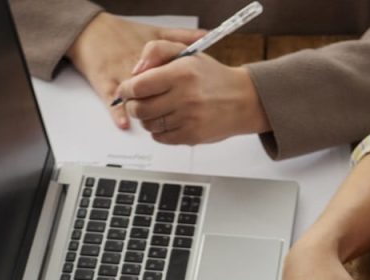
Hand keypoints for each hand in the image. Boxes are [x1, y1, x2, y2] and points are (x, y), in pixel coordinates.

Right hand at [68, 14, 204, 129]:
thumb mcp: (157, 31)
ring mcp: (118, 75)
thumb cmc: (126, 33)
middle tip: (173, 116)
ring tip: (151, 123)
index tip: (191, 98)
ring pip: (132, 97)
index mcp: (152, 54)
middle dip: (163, 105)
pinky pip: (110, 100)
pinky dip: (116, 112)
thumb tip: (206, 34)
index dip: (180, 88)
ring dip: (141, 113)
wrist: (94, 31)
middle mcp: (135, 64)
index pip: (169, 73)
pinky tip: (124, 124)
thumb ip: (182, 35)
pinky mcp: (103, 83)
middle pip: (152, 89)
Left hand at [115, 41, 269, 144]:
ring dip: (147, 118)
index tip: (126, 90)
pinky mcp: (191, 136)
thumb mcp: (186, 53)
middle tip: (139, 101)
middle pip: (139, 109)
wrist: (242, 99)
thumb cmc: (211, 77)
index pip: (138, 86)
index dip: (126, 89)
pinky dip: (159, 131)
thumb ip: (157, 52)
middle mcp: (185, 96)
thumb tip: (135, 72)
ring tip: (158, 109)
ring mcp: (189, 119)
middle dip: (134, 105)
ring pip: (148, 125)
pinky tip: (169, 120)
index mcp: (182, 72)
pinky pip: (160, 138)